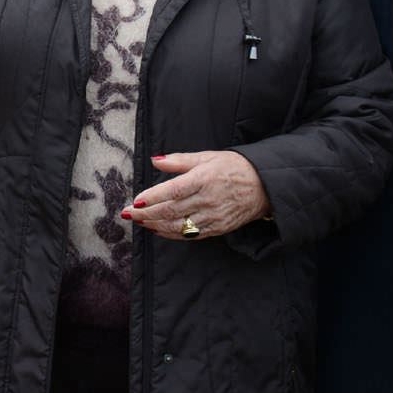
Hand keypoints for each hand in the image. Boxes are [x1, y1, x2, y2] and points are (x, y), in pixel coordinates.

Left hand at [122, 150, 271, 241]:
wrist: (264, 186)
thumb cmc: (233, 167)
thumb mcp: (207, 157)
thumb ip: (179, 161)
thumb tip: (155, 160)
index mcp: (204, 179)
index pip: (173, 191)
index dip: (153, 197)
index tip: (135, 201)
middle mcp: (208, 200)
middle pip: (172, 211)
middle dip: (147, 214)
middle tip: (128, 213)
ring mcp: (213, 217)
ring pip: (179, 226)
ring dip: (156, 225)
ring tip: (139, 222)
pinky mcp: (218, 229)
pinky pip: (190, 235)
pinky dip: (172, 234)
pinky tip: (159, 229)